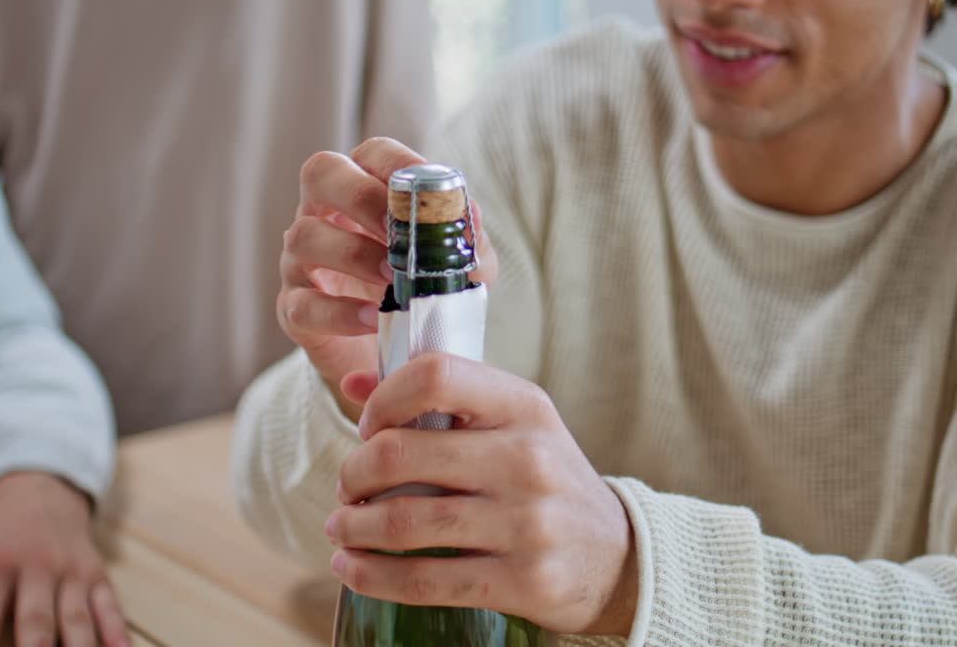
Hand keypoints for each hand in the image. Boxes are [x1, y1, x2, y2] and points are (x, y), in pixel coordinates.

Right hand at [278, 137, 496, 422]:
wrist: (398, 358)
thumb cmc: (422, 293)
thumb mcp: (455, 266)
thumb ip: (466, 240)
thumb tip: (470, 213)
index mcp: (364, 190)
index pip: (371, 153)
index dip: (395, 163)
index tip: (424, 188)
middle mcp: (323, 214)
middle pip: (320, 174)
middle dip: (360, 197)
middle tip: (396, 231)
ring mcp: (301, 260)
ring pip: (304, 236)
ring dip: (352, 255)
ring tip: (391, 281)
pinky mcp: (294, 309)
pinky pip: (303, 304)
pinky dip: (340, 312)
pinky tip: (373, 319)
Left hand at [325, 353, 637, 635]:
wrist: (616, 556)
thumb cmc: (545, 480)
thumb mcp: (512, 425)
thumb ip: (439, 399)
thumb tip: (354, 383)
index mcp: (524, 406)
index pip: (435, 375)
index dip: (384, 399)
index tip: (369, 426)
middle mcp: (527, 458)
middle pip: (401, 454)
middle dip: (353, 473)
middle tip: (347, 485)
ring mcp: (528, 523)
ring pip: (405, 521)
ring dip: (352, 526)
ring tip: (341, 527)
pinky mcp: (522, 581)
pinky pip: (425, 581)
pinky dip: (372, 576)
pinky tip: (352, 569)